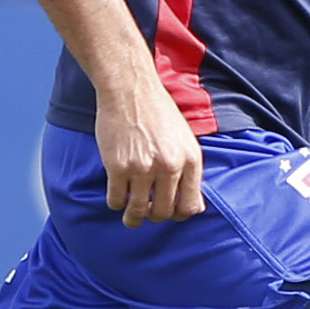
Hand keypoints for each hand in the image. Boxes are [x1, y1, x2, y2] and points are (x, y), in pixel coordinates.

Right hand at [97, 76, 204, 227]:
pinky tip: (116, 197)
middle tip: (146, 214)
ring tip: (129, 218)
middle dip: (154, 218)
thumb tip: (194, 206)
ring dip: (133, 218)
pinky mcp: (117, 166)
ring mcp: (142, 167)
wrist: (131, 90)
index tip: (169, 213)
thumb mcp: (185, 140)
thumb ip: (189, 171)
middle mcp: (169, 166)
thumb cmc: (158, 113)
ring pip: (138, 210)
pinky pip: (116, 199)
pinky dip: (115, 203)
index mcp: (189, 160)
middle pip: (163, 212)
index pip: (190, 206)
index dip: (179, 215)